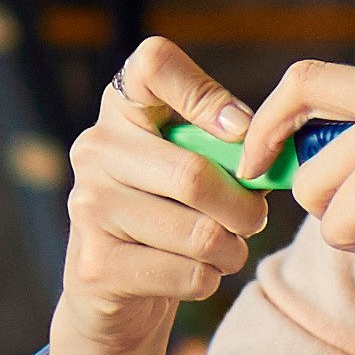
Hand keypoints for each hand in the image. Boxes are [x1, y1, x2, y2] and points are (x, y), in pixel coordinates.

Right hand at [47, 37, 275, 354]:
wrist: (115, 292)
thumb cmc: (171, 214)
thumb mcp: (194, 164)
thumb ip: (229, 146)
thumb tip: (266, 148)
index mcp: (122, 109)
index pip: (154, 62)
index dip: (205, 94)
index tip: (239, 132)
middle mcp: (94, 148)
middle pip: (194, 174)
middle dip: (244, 208)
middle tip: (254, 219)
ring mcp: (88, 207)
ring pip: (199, 233)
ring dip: (232, 250)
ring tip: (226, 250)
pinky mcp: (97, 266)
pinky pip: (188, 274)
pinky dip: (209, 280)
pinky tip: (194, 274)